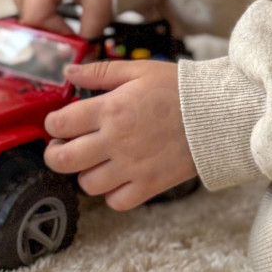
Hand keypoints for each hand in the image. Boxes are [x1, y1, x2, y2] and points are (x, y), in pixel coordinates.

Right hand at [12, 0, 111, 39]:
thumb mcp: (101, 5)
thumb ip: (90, 32)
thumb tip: (83, 56)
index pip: (34, 16)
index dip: (50, 34)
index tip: (70, 41)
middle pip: (24, 12)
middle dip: (41, 31)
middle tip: (61, 41)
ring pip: (24, 7)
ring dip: (39, 22)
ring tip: (58, 31)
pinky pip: (33, 2)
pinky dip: (42, 15)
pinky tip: (57, 23)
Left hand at [44, 59, 196, 209]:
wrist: (218, 114)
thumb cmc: (180, 89)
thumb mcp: (139, 70)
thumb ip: (101, 72)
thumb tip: (69, 72)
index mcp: (110, 109)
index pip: (60, 124)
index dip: (53, 124)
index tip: (60, 123)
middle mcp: (115, 141)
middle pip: (63, 160)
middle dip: (55, 154)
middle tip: (64, 147)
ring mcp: (131, 167)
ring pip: (86, 184)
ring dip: (86, 173)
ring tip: (98, 161)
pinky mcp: (149, 185)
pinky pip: (116, 201)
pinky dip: (112, 193)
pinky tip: (119, 177)